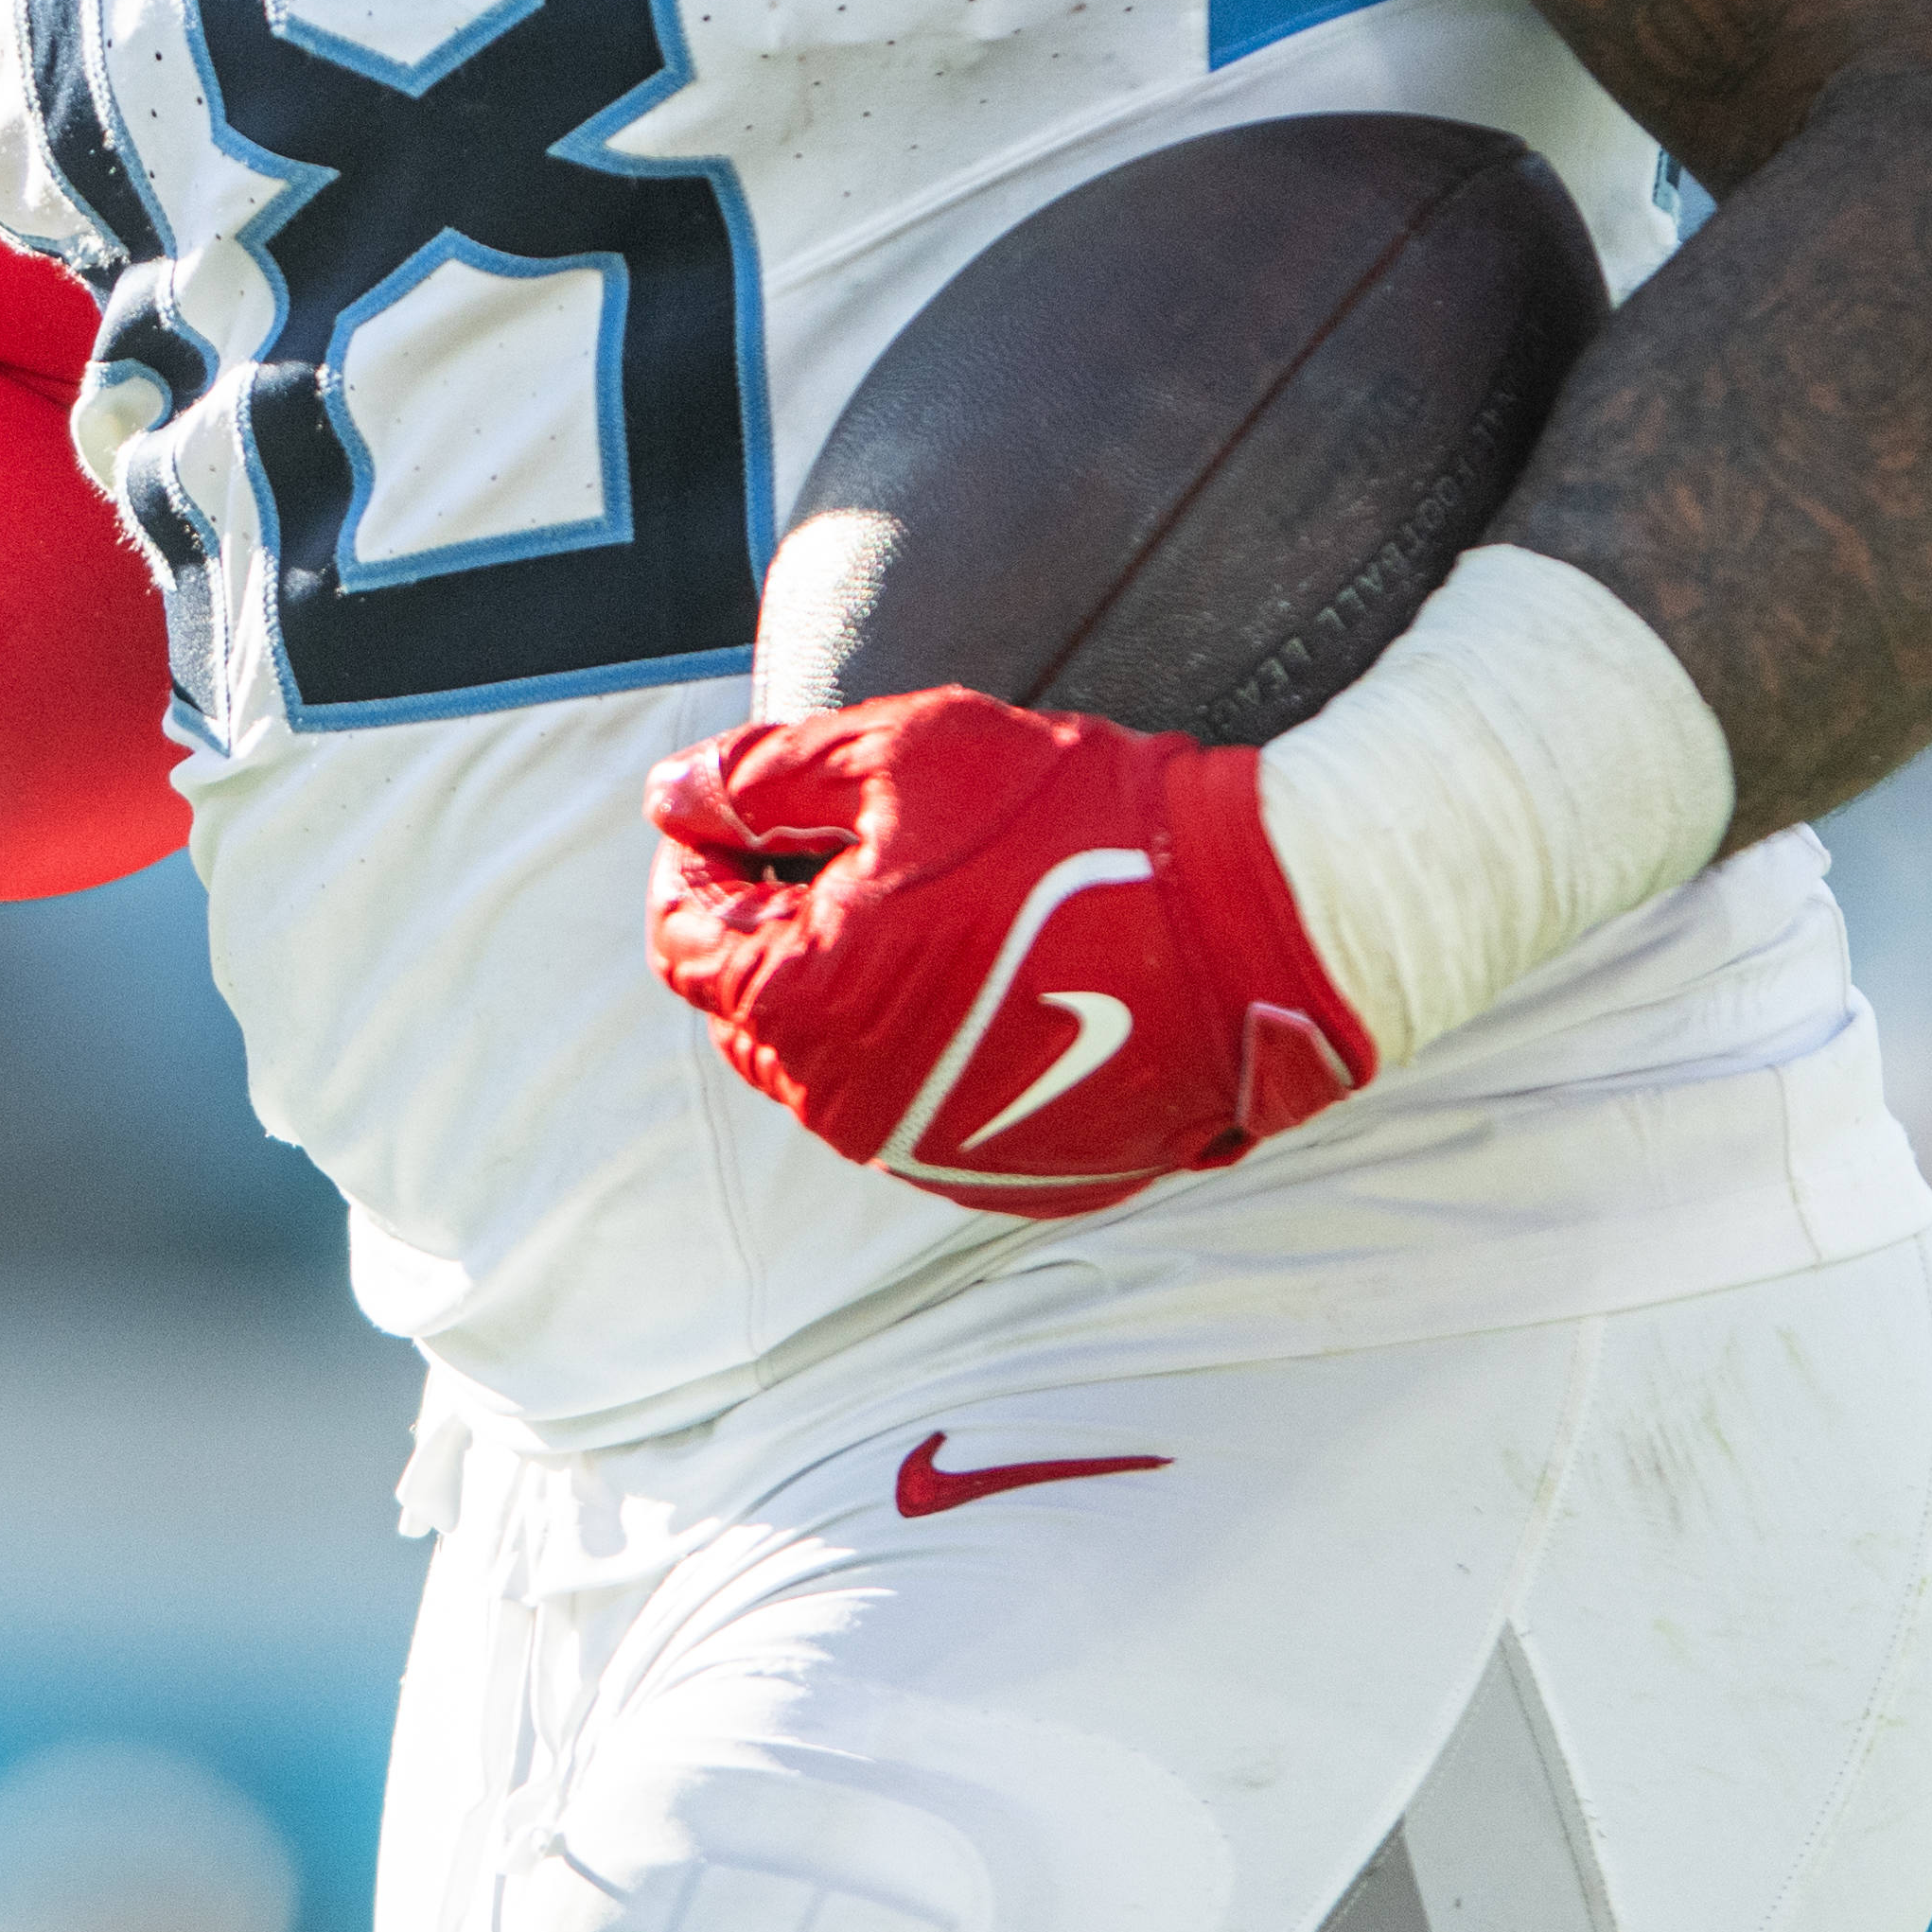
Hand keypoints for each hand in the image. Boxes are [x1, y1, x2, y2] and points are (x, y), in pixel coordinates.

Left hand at [644, 687, 1368, 1216]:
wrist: (1257, 926)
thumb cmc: (1085, 830)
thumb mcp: (903, 757)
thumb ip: (766, 779)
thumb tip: (674, 795)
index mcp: (801, 1004)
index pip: (685, 936)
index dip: (701, 855)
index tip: (740, 804)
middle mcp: (848, 1105)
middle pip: (753, 1007)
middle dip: (772, 922)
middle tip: (846, 841)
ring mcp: (931, 1151)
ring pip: (837, 1064)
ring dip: (852, 986)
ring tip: (932, 901)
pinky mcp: (1010, 1174)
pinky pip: (926, 1103)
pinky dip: (932, 1041)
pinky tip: (994, 966)